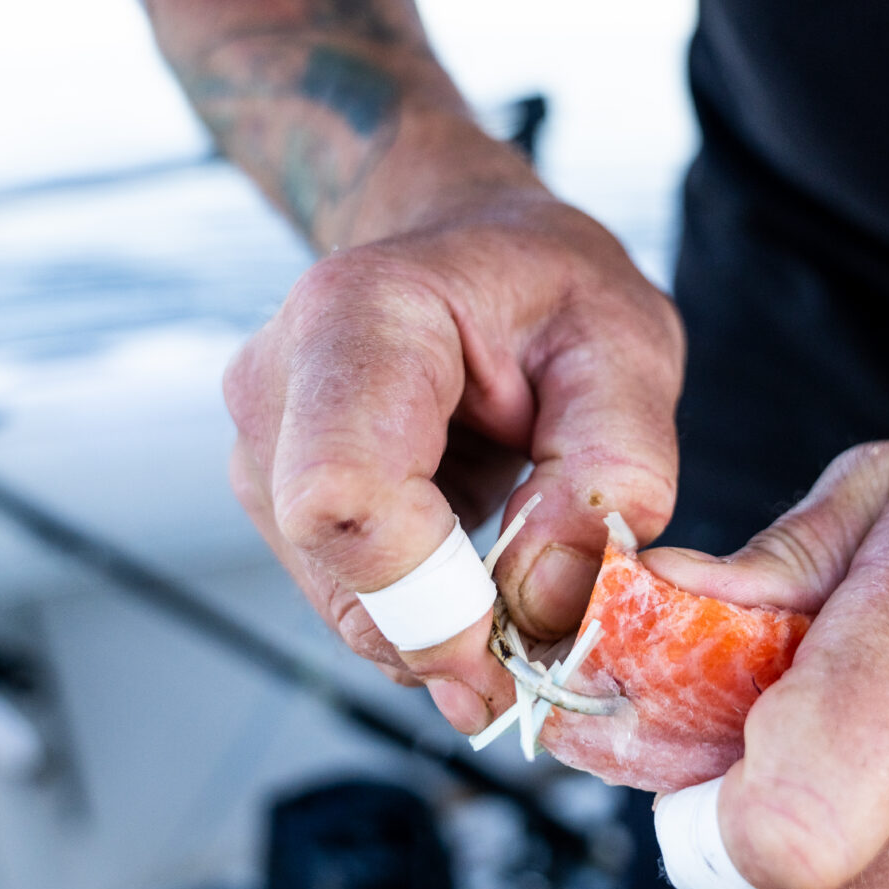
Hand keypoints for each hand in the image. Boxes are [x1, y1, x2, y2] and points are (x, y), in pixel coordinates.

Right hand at [223, 186, 683, 731]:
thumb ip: (615, 470)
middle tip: (553, 632)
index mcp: (356, 315)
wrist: (474, 253)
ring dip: (446, 623)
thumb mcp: (629, 348)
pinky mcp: (270, 498)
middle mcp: (276, 382)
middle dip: (455, 626)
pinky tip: (477, 562)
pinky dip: (426, 612)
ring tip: (525, 566)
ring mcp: (259, 447)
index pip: (340, 493)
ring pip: (345, 602)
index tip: (523, 635)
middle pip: (341, 567)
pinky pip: (350, 598)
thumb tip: (544, 606)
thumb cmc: (549, 287)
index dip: (431, 594)